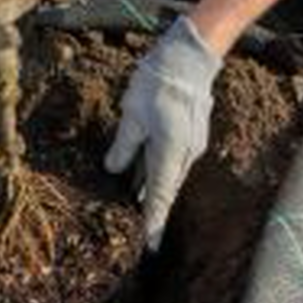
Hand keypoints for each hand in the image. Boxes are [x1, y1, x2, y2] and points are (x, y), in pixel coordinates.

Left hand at [104, 16, 222, 250]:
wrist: (189, 58)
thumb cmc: (157, 83)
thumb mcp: (131, 115)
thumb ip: (123, 147)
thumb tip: (113, 170)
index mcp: (169, 152)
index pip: (159, 196)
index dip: (153, 222)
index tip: (150, 245)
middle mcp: (184, 153)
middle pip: (166, 188)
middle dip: (152, 209)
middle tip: (143, 233)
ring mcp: (190, 144)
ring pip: (167, 173)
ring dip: (153, 188)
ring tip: (137, 205)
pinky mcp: (189, 133)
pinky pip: (170, 159)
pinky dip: (156, 169)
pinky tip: (141, 173)